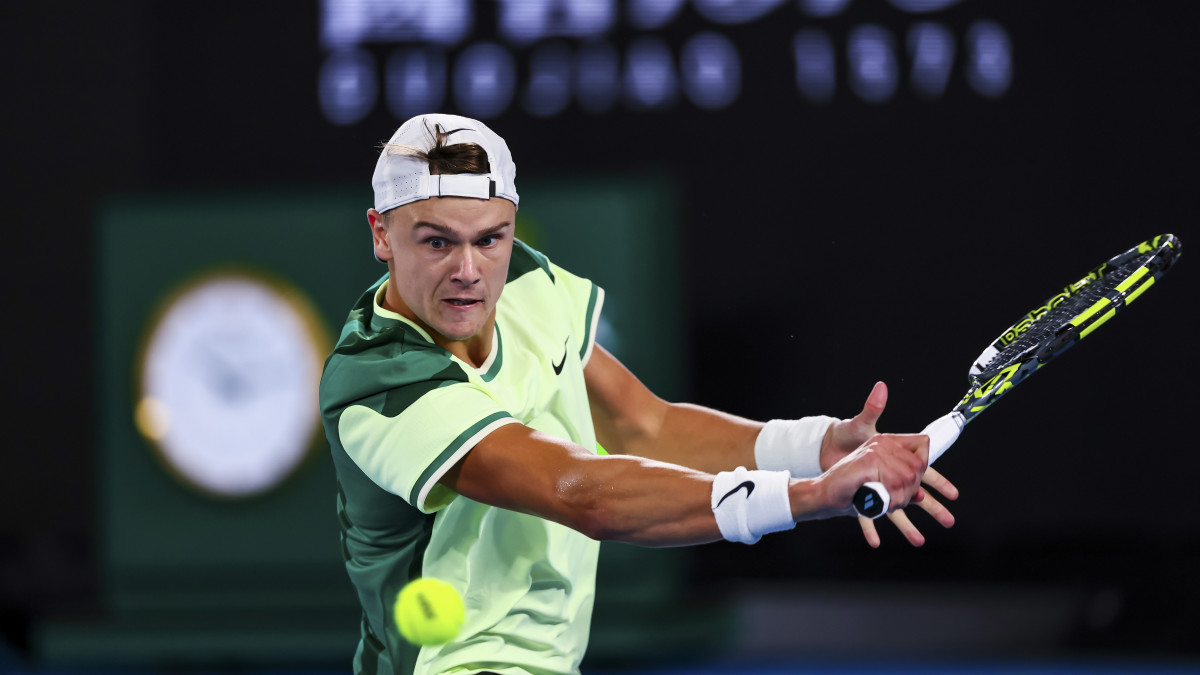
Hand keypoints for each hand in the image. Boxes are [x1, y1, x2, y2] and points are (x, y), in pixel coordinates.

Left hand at [821, 381, 958, 546]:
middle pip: (916, 493)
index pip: (923, 470)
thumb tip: (880, 386)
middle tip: (949, 521)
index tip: (953, 494)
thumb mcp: (860, 424)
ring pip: (896, 510)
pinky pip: (867, 517)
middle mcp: (888, 475)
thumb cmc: (844, 435)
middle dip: (933, 507)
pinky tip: (876, 542)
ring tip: (919, 540)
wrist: (822, 450)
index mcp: (894, 458)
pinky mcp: (860, 496)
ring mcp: (876, 488)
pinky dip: (871, 528)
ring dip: (908, 526)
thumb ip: (872, 408)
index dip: (938, 481)